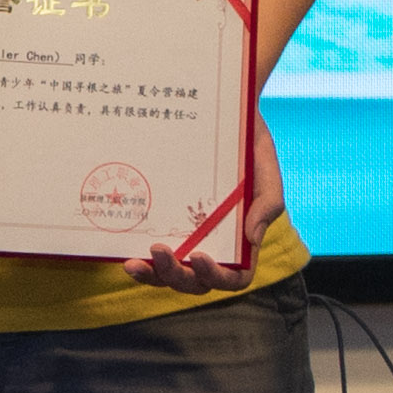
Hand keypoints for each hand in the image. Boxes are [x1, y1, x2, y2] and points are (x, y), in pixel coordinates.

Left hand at [124, 109, 283, 290]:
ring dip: (153, 275)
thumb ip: (268, 201)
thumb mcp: (263, 162)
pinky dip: (140, 262)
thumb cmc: (243, 138)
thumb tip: (252, 237)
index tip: (200, 256)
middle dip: (176, 276)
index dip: (218, 276)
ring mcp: (184, 236)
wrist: (212, 111)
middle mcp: (211, 243)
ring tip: (135, 263)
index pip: (236, 276)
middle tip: (158, 251)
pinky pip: (150, 254)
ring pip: (169, 275)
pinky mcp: (160, 223)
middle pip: (196, 281)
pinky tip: (124, 253)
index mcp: (241, 238)